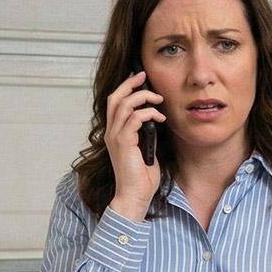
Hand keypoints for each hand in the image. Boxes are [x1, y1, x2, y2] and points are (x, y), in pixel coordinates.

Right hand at [102, 71, 164, 219]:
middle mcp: (111, 132)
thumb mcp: (147, 149)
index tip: (139, 78)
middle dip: (130, 83)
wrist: (134, 196)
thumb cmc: (141, 178)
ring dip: (143, 97)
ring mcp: (115, 137)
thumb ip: (147, 134)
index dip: (125, 87)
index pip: (115, 103)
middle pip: (115, 98)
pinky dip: (149, 114)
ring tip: (159, 100)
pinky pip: (134, 118)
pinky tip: (160, 118)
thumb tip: (156, 120)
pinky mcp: (123, 142)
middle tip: (144, 75)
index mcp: (115, 133)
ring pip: (124, 104)